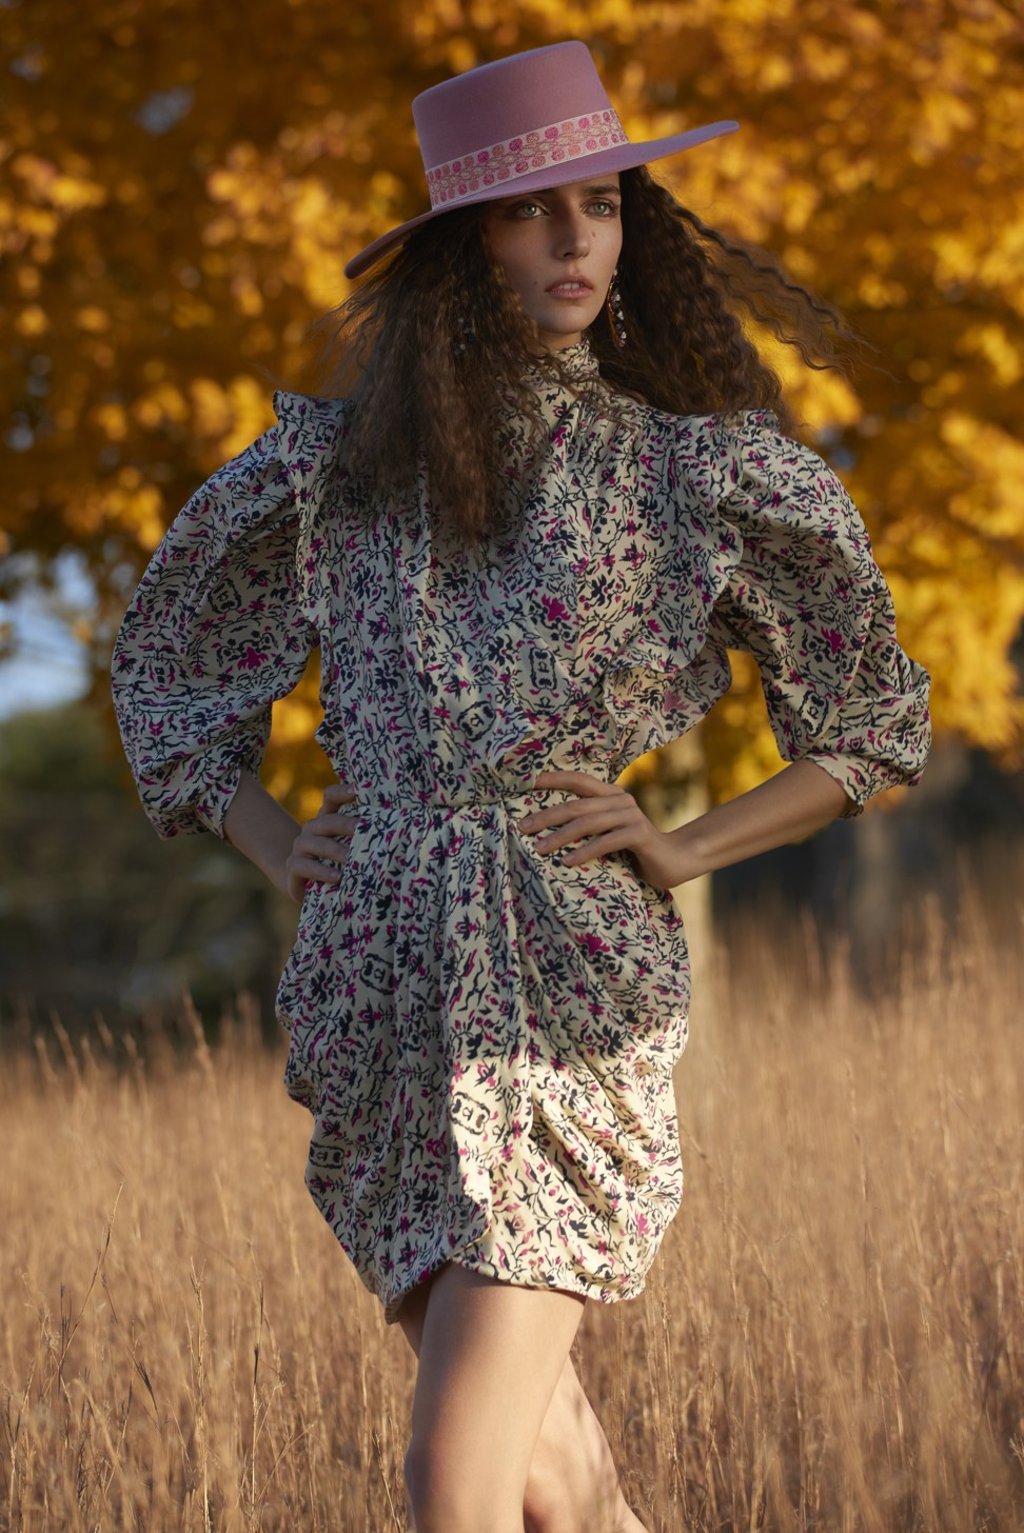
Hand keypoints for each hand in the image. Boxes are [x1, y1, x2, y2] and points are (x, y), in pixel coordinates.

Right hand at [284, 782, 359, 903]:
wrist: (304, 883)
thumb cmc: (336, 862)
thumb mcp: (349, 847)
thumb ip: (364, 836)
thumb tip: (399, 830)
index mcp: (327, 819)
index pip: (331, 797)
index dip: (342, 792)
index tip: (359, 789)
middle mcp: (312, 829)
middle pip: (326, 821)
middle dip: (345, 824)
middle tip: (362, 829)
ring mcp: (300, 847)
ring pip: (315, 843)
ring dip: (334, 850)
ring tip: (350, 858)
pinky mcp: (293, 867)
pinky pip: (304, 866)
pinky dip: (321, 872)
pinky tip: (337, 877)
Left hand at [522, 770, 704, 890]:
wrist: (673, 860)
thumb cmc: (633, 849)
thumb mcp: (607, 833)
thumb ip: (588, 825)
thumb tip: (544, 827)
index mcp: (611, 794)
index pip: (577, 780)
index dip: (552, 779)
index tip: (525, 783)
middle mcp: (620, 800)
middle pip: (577, 805)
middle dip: (547, 816)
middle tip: (523, 827)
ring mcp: (631, 816)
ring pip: (588, 823)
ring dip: (560, 836)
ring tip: (540, 849)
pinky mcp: (639, 834)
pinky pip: (607, 841)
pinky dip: (585, 851)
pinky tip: (568, 862)